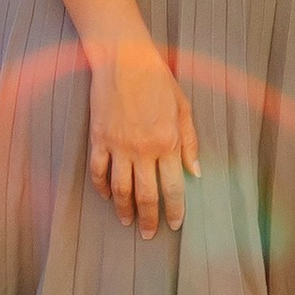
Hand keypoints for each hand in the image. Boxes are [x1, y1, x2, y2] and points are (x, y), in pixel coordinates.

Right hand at [87, 31, 198, 238]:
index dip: (175, 209)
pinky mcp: (98, 140)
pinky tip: (106, 196)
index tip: (175, 224)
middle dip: (149, 219)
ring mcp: (118, 146)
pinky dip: (101, 188)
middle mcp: (143, 149)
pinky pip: (98, 172)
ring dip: (123, 210)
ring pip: (120, 190)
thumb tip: (196, 172)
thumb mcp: (183, 106)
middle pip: (145, 195)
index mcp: (168, 141)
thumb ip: (190, 141)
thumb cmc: (158, 79)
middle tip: (149, 234)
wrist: (124, 60)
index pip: (174, 186)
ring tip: (127, 221)